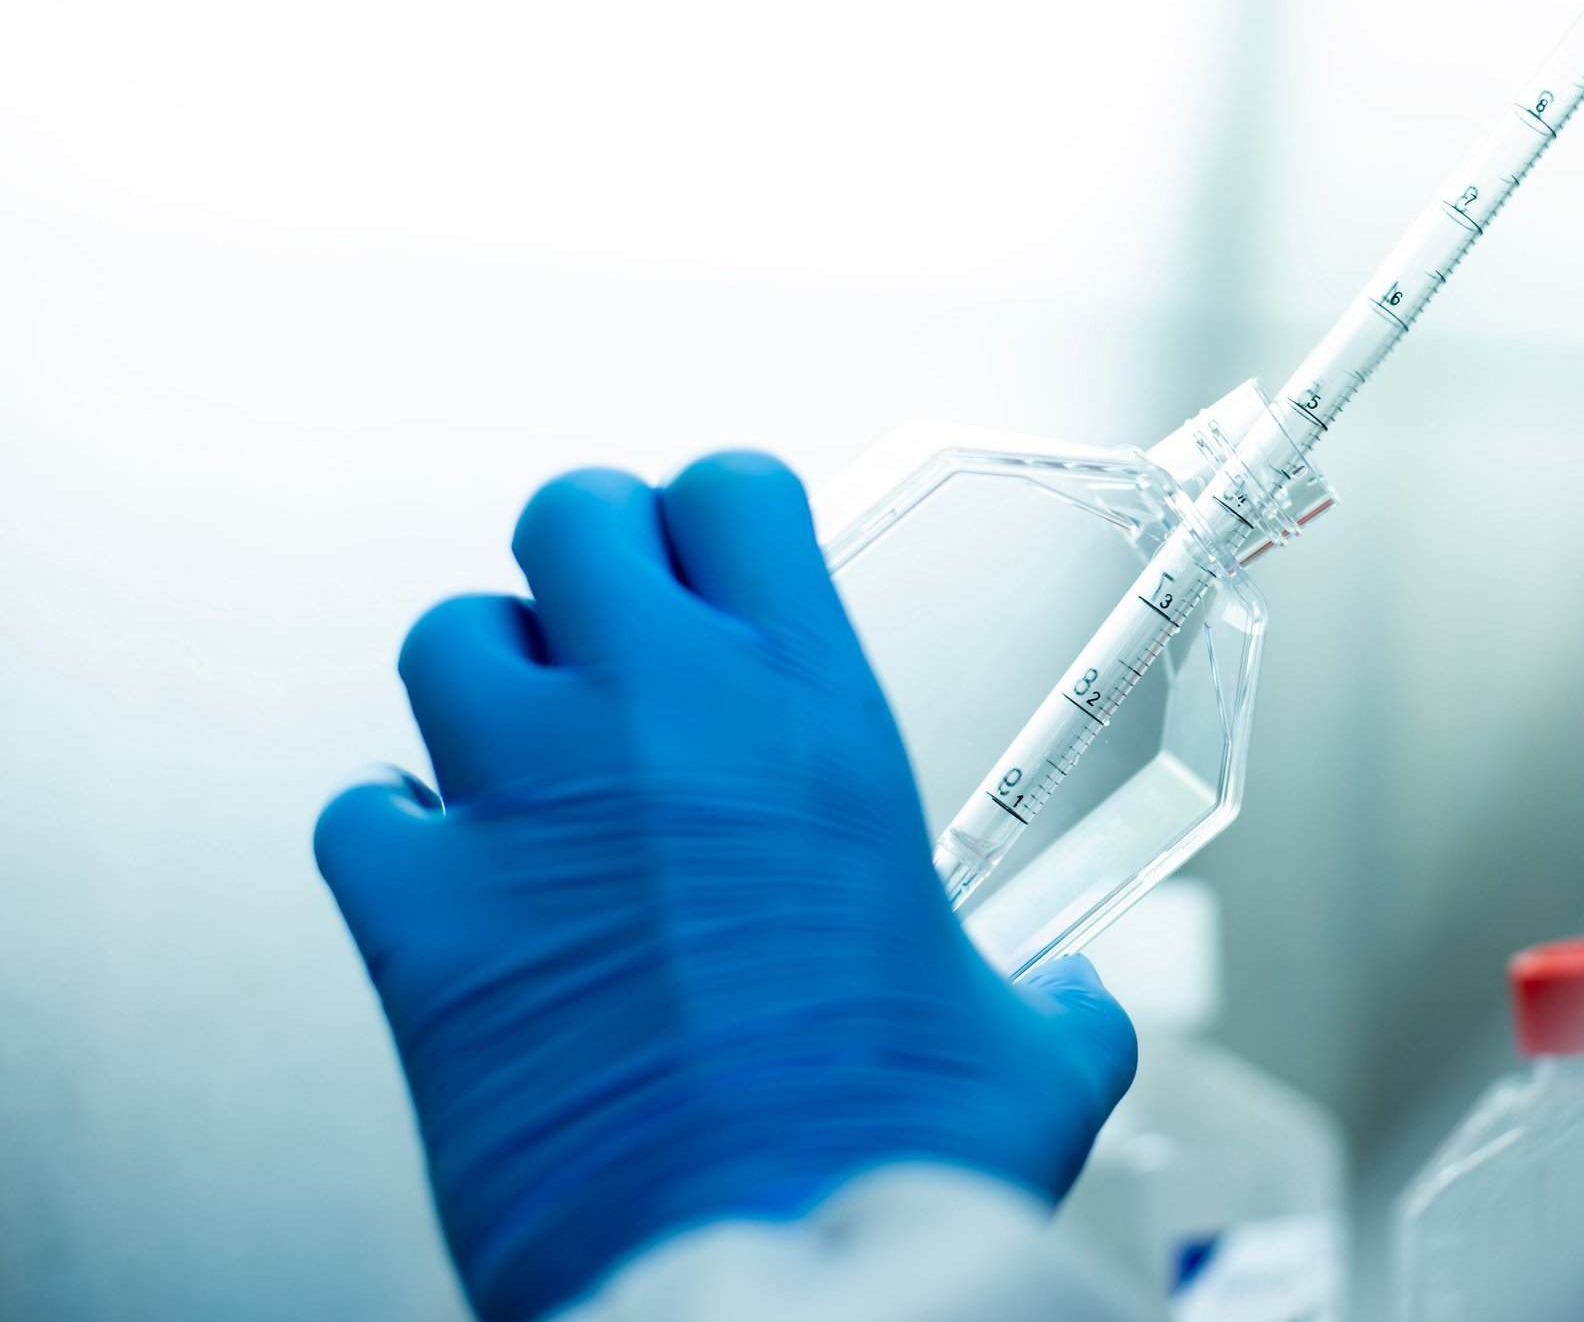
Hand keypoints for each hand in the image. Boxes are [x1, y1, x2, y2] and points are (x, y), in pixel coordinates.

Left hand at [314, 455, 1136, 1321]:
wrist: (759, 1275)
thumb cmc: (891, 1158)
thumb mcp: (1029, 1053)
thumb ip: (1056, 996)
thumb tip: (1074, 1004)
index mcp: (811, 711)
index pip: (733, 491)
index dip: (729, 520)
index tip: (736, 562)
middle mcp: (655, 720)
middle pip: (572, 514)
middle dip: (597, 558)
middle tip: (627, 630)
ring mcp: (519, 805)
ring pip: (450, 634)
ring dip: (493, 680)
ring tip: (538, 757)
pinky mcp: (416, 919)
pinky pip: (358, 809)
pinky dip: (395, 832)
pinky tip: (457, 885)